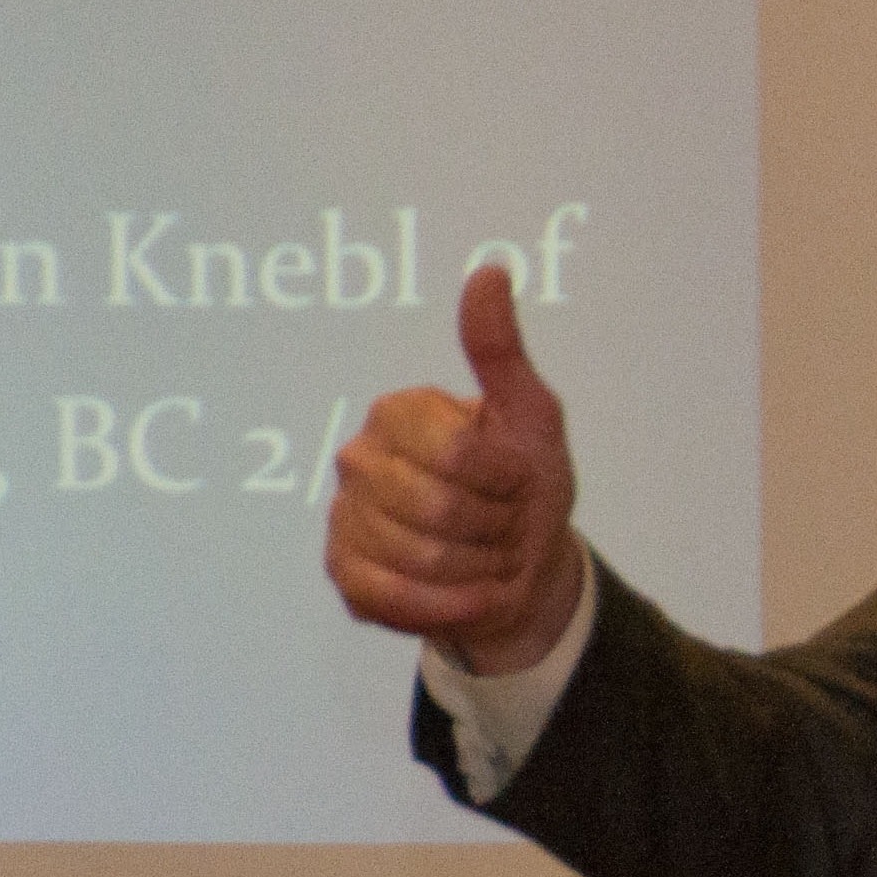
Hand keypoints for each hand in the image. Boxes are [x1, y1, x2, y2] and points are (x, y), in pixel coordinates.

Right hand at [326, 264, 589, 673]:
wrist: (522, 565)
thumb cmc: (526, 483)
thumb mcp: (532, 415)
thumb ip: (502, 350)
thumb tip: (489, 272)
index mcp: (398, 411)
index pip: (457, 455)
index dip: (506, 479)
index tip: (518, 477)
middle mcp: (358, 459)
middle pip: (438, 510)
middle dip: (496, 527)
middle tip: (505, 523)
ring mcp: (345, 518)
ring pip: (420, 559)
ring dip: (479, 569)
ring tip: (488, 554)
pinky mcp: (344, 575)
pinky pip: (393, 598)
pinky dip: (449, 605)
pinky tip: (472, 593)